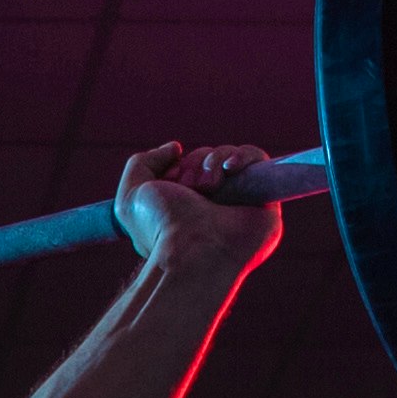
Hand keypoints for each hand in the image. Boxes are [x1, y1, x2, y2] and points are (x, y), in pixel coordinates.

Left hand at [116, 142, 281, 267]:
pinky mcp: (265, 200)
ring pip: (232, 157)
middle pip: (210, 158)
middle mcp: (213, 203)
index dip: (180, 165)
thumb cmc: (161, 227)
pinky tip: (230, 169)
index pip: (189, 166)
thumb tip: (176, 148)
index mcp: (185, 204)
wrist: (191, 249)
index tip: (171, 180)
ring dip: (215, 161)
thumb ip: (143, 162)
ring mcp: (239, 202)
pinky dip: (244, 156)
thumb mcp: (131, 195)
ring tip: (209, 186)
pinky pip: (260, 160)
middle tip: (191, 187)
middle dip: (196, 163)